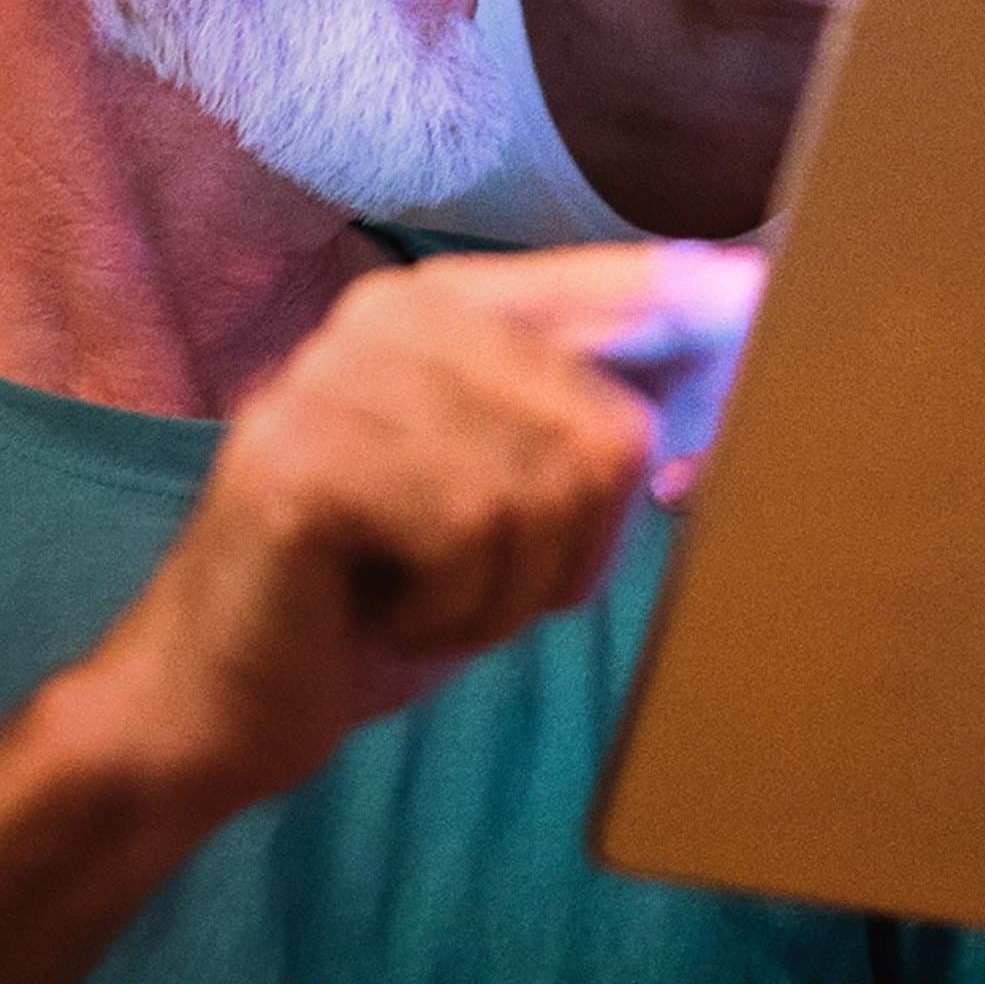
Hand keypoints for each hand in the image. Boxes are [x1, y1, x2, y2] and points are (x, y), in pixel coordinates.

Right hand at [84, 243, 762, 809]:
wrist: (214, 700)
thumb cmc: (378, 599)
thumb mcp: (503, 499)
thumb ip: (589, 425)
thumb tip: (736, 347)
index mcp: (443, 305)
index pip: (611, 283)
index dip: (703, 304)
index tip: (770, 296)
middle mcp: (389, 316)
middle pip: (602, 423)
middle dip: (572, 547)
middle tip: (484, 583)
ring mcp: (335, 380)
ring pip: (541, 490)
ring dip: (506, 590)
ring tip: (427, 593)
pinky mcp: (303, 463)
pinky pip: (468, 537)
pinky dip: (451, 612)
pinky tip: (385, 608)